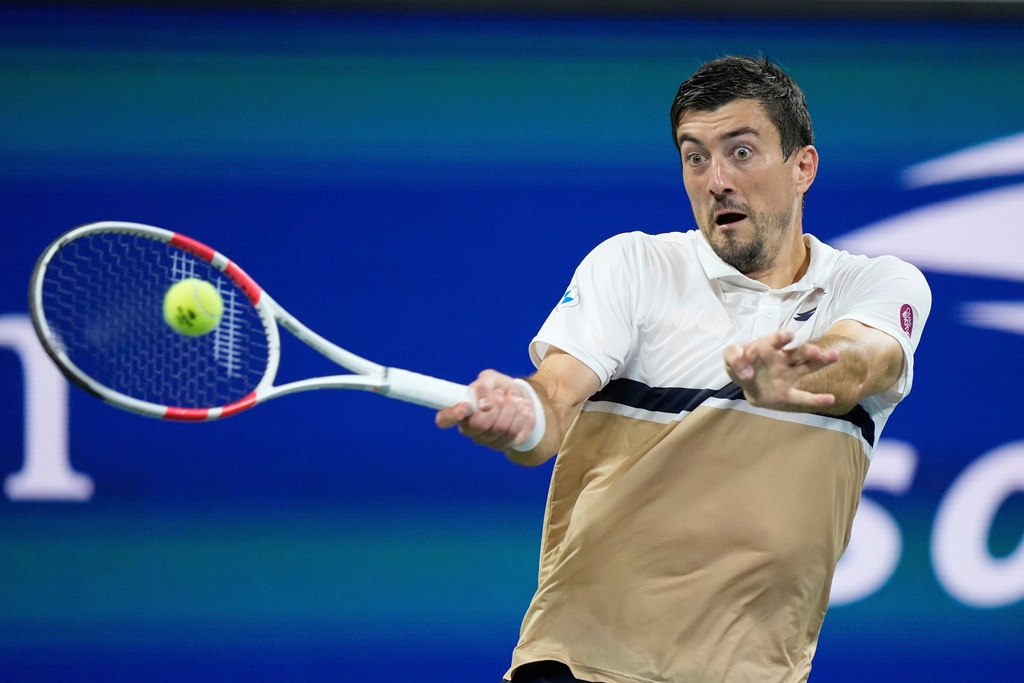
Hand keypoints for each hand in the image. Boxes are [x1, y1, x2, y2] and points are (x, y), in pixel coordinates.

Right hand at [435, 370, 537, 451]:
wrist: (520, 398)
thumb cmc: (498, 388)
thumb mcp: (490, 378)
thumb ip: (483, 386)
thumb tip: (483, 404)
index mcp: (460, 411)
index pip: (444, 419)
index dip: (452, 414)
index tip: (465, 405)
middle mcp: (470, 429)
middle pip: (480, 424)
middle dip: (496, 405)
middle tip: (501, 394)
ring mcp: (487, 440)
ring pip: (501, 428)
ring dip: (512, 408)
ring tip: (515, 397)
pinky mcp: (506, 444)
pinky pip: (516, 434)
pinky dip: (523, 417)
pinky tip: (524, 408)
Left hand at [723, 329, 839, 411]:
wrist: (748, 383)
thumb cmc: (742, 364)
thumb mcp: (731, 357)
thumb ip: (734, 358)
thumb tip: (746, 373)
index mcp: (768, 347)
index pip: (776, 340)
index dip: (781, 337)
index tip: (787, 336)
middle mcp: (782, 359)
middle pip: (799, 353)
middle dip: (808, 351)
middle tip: (816, 351)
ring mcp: (787, 376)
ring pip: (806, 368)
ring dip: (819, 363)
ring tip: (833, 357)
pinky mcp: (787, 394)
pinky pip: (802, 397)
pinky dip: (816, 400)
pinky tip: (830, 399)